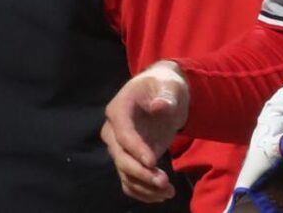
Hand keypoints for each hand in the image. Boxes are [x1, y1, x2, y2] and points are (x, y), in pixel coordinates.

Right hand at [101, 60, 189, 202]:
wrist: (162, 92)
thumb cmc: (165, 86)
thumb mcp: (170, 86)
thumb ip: (166, 96)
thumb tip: (159, 106)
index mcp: (119, 108)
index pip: (122, 133)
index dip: (135, 148)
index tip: (152, 162)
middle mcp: (113, 130)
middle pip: (120, 157)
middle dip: (141, 173)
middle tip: (165, 182)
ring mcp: (119, 147)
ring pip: (124, 173)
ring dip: (144, 187)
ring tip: (168, 192)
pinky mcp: (128, 159)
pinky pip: (129, 180)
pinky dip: (143, 191)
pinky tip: (161, 195)